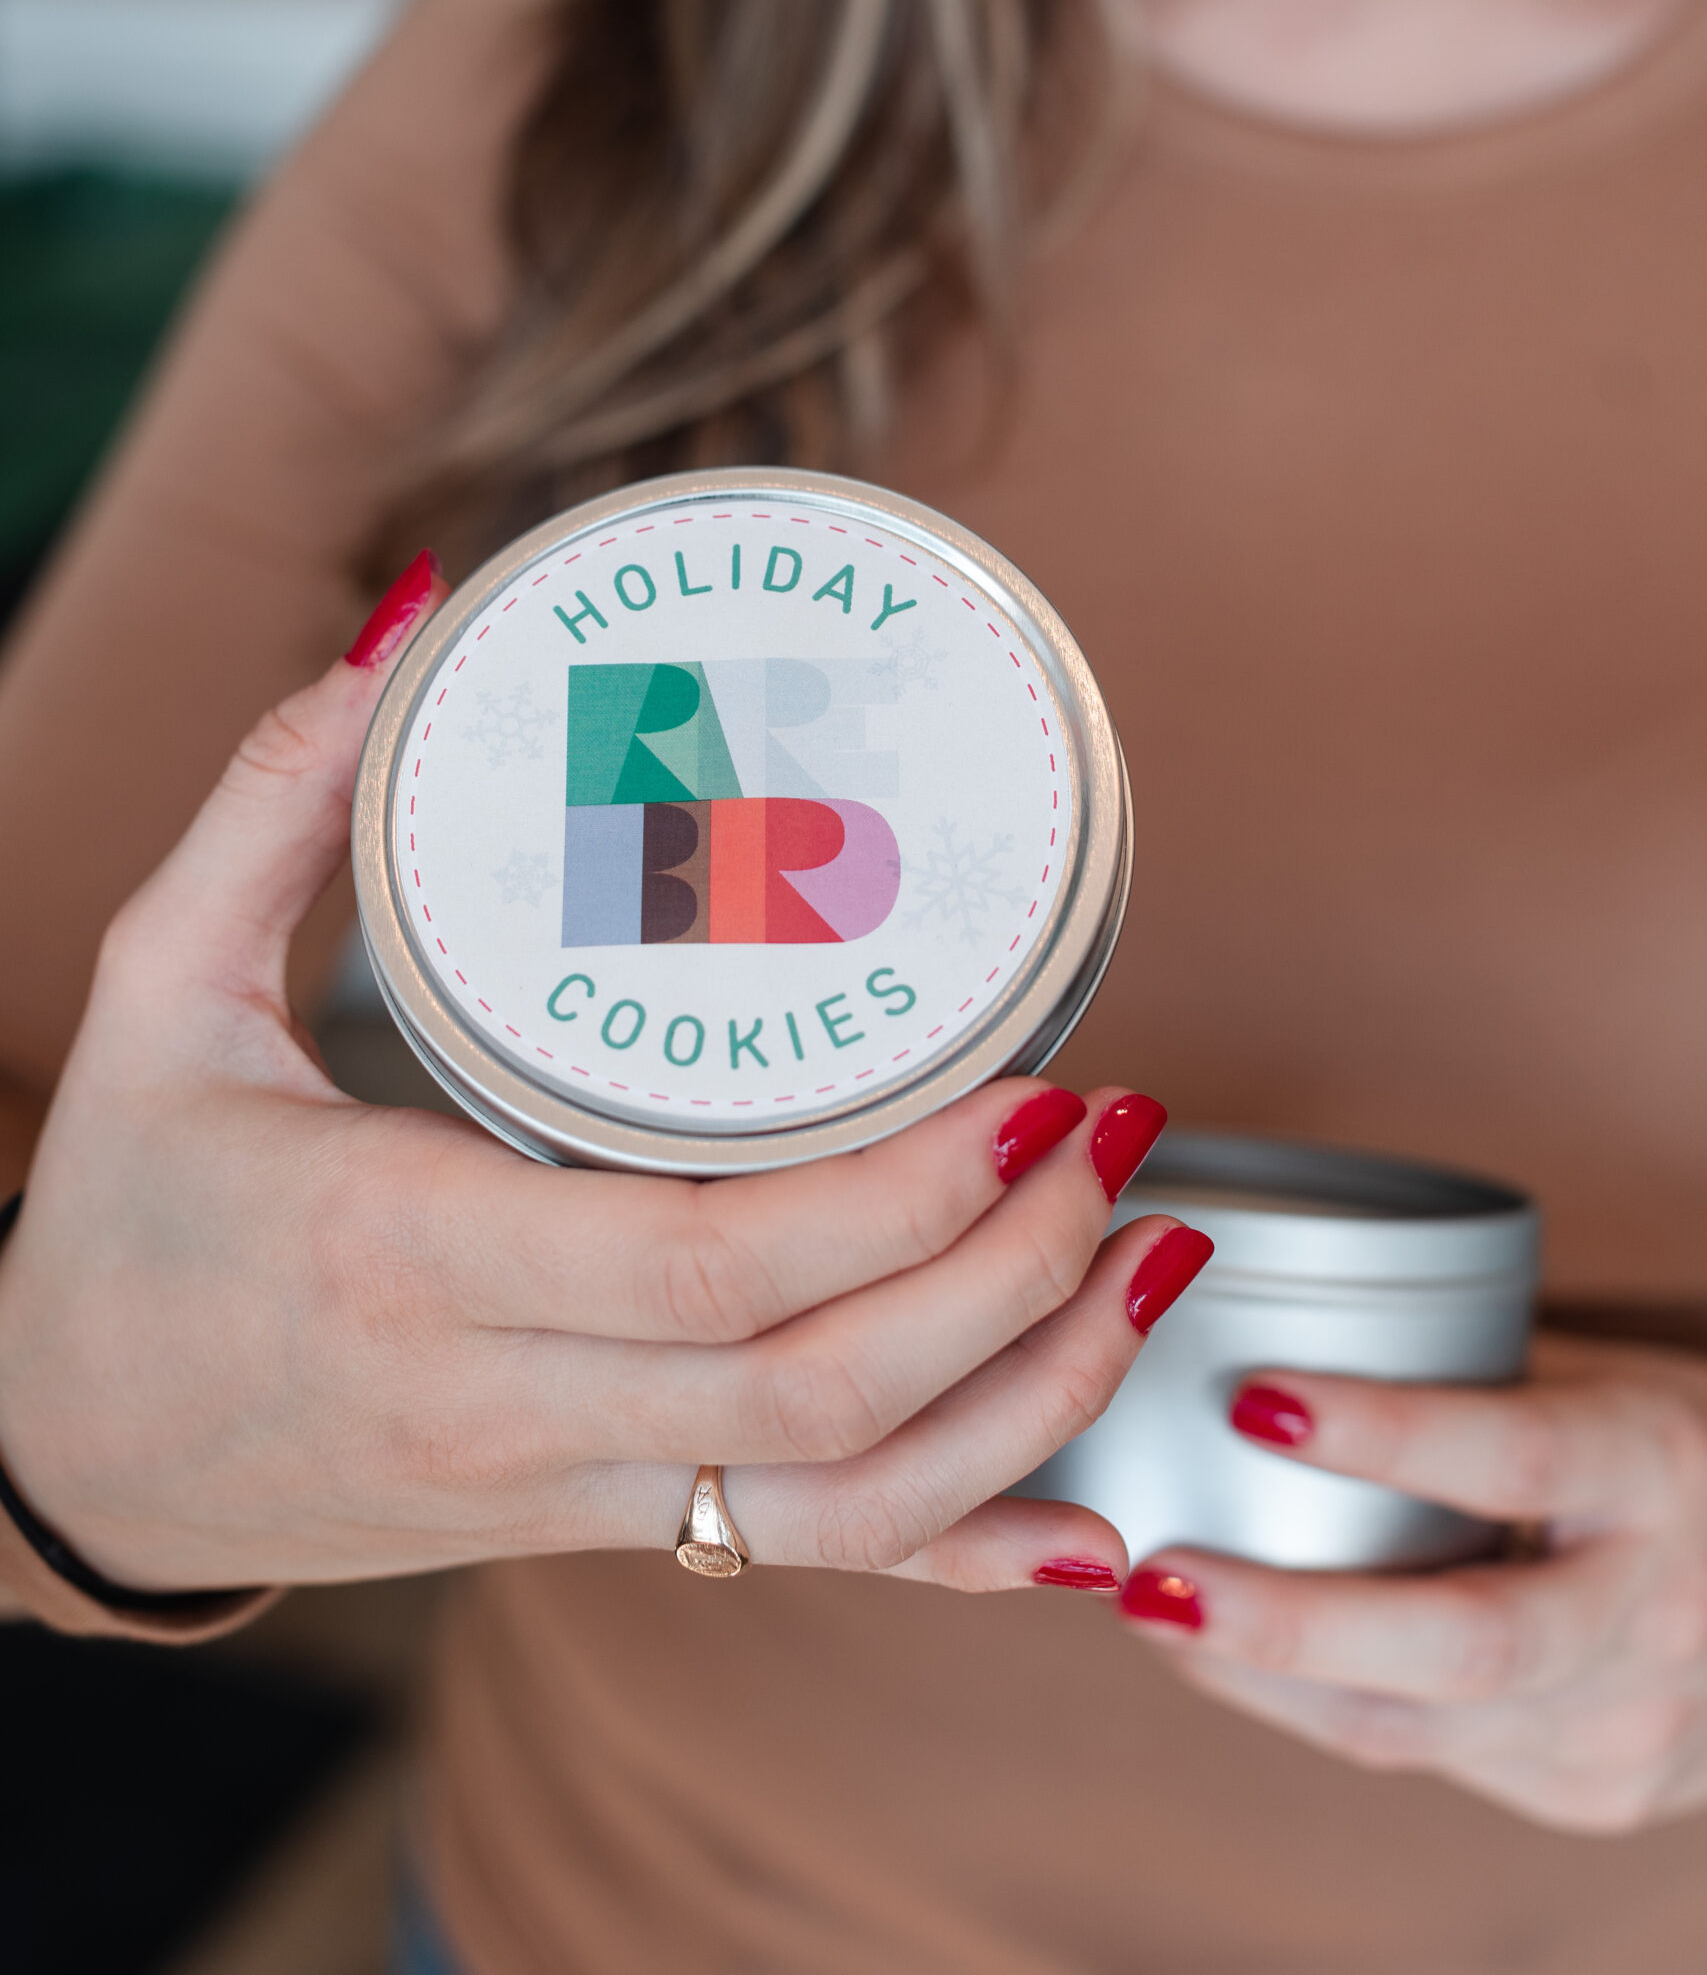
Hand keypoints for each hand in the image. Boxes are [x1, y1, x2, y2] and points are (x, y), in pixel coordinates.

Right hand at [0, 567, 1202, 1599]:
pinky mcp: (592, 1525)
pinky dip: (963, 1549)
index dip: (900, 1200)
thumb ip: (274, 804)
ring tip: (1138, 1257)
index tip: (1028, 1090)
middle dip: (1008, 1275)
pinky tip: (1087, 1529)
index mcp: (407, 1254)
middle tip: (1115, 1121)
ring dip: (1025, 1398)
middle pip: (817, 1393)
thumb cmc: (121, 1225)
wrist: (66, 1463)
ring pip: (841, 1505)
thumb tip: (404, 624)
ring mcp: (562, 1491)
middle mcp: (507, 1401)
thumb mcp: (156, 997)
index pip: (703, 1268)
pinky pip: (805, 1568)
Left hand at [1116, 1340, 1706, 1828]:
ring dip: (1260, 1675)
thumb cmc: (1657, 1447)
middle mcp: (1652, 1611)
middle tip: (1154, 1572)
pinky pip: (1418, 1754)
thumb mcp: (1598, 1382)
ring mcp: (1626, 1722)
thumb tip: (1244, 1288)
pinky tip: (1218, 1657)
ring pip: (1416, 1726)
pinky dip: (1301, 1704)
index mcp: (1656, 1468)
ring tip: (1148, 1608)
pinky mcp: (1585, 1790)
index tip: (1250, 1397)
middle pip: (1462, 1643)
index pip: (1517, 1455)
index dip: (1385, 1432)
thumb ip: (1461, 1367)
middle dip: (1288, 1619)